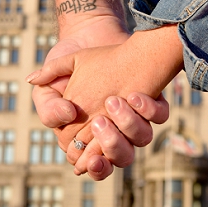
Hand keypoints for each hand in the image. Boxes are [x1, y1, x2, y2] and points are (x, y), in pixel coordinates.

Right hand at [28, 25, 182, 177]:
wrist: (88, 40)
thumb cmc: (66, 72)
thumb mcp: (48, 90)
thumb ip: (49, 108)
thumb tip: (67, 116)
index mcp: (89, 140)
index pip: (96, 166)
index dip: (97, 166)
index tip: (93, 159)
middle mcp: (116, 133)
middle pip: (123, 158)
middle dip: (114, 146)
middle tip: (100, 122)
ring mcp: (134, 117)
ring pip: (142, 138)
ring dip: (129, 124)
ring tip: (114, 101)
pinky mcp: (151, 100)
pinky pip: (159, 115)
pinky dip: (149, 109)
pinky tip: (135, 95)